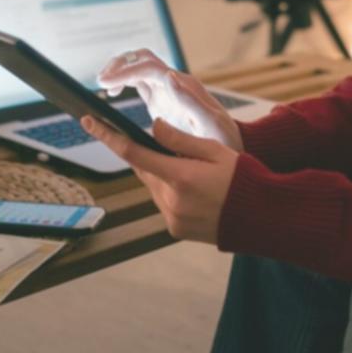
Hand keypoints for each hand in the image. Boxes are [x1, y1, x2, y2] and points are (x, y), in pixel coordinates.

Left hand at [81, 115, 237, 243]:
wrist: (262, 218)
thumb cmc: (243, 178)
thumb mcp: (215, 150)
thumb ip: (180, 139)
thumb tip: (153, 128)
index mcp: (180, 178)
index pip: (134, 153)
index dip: (108, 136)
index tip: (89, 121)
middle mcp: (171, 201)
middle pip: (143, 170)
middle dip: (150, 157)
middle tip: (174, 151)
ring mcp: (172, 219)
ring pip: (152, 187)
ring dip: (161, 175)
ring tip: (192, 173)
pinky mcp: (176, 230)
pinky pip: (162, 204)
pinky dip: (169, 192)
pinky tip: (194, 191)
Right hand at [97, 49, 242, 152]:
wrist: (230, 146)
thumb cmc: (224, 138)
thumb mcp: (212, 123)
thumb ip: (191, 101)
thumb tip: (170, 76)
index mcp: (182, 85)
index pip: (148, 67)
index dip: (125, 72)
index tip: (105, 83)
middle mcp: (173, 82)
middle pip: (141, 59)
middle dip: (119, 65)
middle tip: (100, 81)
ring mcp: (166, 89)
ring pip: (138, 67)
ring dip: (119, 70)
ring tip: (102, 86)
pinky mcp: (161, 99)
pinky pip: (138, 82)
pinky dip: (122, 82)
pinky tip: (111, 94)